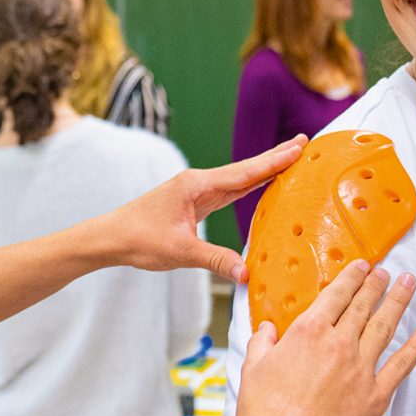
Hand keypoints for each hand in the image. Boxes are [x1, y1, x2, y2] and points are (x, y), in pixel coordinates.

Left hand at [101, 136, 305, 281]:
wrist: (112, 237)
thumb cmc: (140, 239)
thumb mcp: (181, 252)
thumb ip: (215, 260)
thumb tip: (246, 273)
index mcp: (197, 185)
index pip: (244, 173)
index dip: (273, 162)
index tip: (298, 148)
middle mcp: (199, 182)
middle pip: (246, 169)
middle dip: (275, 157)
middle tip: (304, 142)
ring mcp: (197, 191)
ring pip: (239, 179)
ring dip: (264, 169)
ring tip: (291, 158)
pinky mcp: (195, 202)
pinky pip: (229, 191)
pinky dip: (249, 185)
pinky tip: (261, 183)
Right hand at [232, 260, 415, 415]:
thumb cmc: (263, 411)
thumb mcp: (254, 367)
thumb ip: (262, 343)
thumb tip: (267, 330)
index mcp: (309, 332)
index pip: (336, 295)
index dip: (352, 278)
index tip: (363, 266)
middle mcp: (339, 344)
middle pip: (363, 306)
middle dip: (377, 285)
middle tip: (388, 272)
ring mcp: (361, 369)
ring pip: (385, 328)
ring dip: (398, 303)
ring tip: (408, 285)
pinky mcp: (375, 396)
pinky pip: (402, 366)